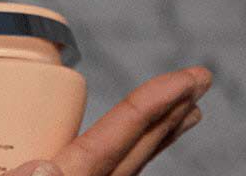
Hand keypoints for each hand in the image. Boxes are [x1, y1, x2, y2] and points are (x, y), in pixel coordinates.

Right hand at [5, 66, 212, 175]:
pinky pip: (113, 169)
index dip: (155, 102)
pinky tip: (129, 146)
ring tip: (187, 110)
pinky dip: (133, 150)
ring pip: (131, 162)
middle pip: (137, 147)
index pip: (119, 135)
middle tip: (201, 79)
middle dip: (171, 110)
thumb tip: (44, 168)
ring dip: (160, 132)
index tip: (187, 79)